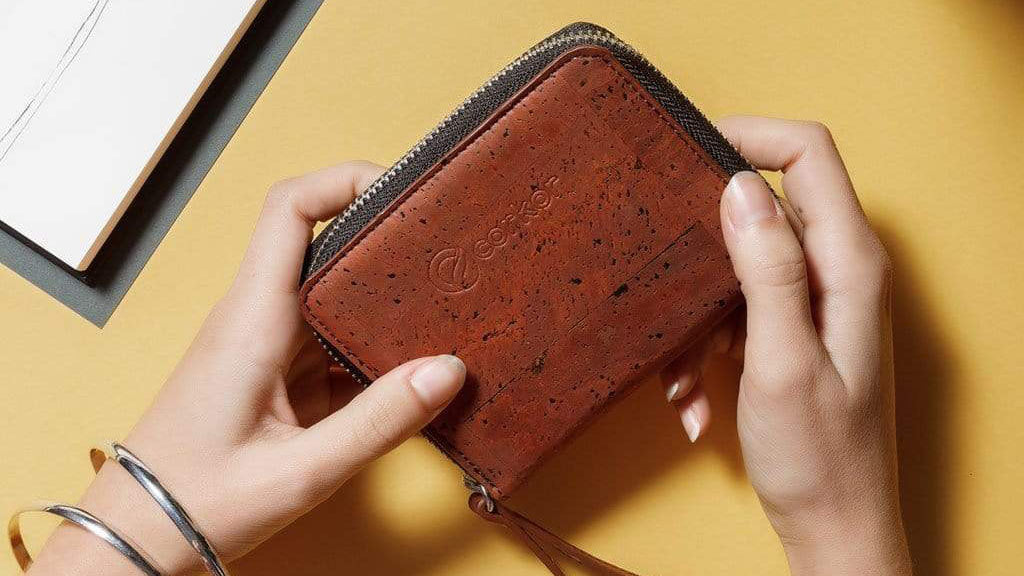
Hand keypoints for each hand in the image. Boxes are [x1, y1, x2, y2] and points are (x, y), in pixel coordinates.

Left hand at [28, 162, 466, 574]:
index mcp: (252, 319)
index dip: (345, 180)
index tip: (404, 189)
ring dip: (380, 294)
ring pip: (328, 292)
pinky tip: (407, 364)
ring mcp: (262, 345)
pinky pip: (327, 338)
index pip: (290, 209)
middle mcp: (255, 318)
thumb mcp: (302, 471)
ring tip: (443, 300)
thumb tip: (447, 370)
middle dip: (383, 236)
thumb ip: (379, 421)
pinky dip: (367, 343)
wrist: (137, 537)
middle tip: (445, 245)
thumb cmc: (199, 503)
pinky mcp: (270, 374)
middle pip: (321, 242)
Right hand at [660, 117, 911, 574]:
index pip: (808, 154)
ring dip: (698, 316)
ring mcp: (814, 301)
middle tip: (664, 268)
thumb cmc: (818, 457)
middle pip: (767, 203)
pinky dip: (704, 348)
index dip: (749, 136)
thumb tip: (740, 186)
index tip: (687, 150)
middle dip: (704, 239)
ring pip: (739, 264)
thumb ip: (768, 269)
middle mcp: (837, 272)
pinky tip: (694, 399)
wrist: (833, 527)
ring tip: (684, 377)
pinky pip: (735, 310)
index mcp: (848, 266)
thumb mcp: (782, 360)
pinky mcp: (791, 329)